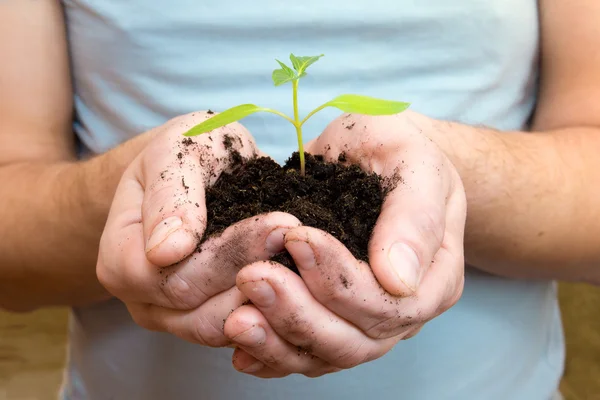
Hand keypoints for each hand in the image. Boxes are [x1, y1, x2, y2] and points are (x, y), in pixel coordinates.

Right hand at [97, 111, 300, 346]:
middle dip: (256, 271)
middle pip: (198, 309)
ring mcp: (177, 318)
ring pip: (225, 328)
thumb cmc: (185, 154)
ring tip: (309, 258)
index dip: (226, 255)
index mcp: (121, 257)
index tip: (280, 222)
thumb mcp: (176, 151)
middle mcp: (143, 300)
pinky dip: (276, 310)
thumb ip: (169, 194)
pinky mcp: (211, 321)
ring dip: (272, 295)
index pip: (167, 276)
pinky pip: (245, 331)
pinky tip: (306, 280)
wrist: (201, 171)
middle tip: (304, 238)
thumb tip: (166, 251)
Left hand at [223, 111, 466, 376]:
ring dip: (278, 341)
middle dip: (299, 313)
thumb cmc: (396, 150)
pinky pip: (303, 351)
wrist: (371, 155)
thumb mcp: (413, 163)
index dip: (340, 281)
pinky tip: (239, 348)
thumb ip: (415, 216)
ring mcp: (364, 322)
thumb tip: (399, 280)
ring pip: (324, 354)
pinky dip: (271, 353)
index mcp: (433, 279)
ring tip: (236, 320)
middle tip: (252, 278)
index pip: (389, 305)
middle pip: (354, 340)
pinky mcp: (329, 319)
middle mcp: (400, 312)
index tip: (296, 238)